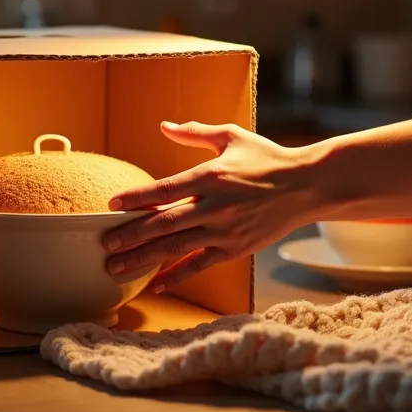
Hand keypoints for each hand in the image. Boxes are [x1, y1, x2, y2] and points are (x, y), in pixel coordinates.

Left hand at [103, 121, 319, 291]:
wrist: (307, 186)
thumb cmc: (267, 158)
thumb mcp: (232, 137)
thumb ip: (195, 132)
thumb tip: (164, 126)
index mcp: (210, 176)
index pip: (164, 189)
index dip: (136, 198)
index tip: (112, 205)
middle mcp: (215, 205)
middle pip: (164, 224)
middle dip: (130, 235)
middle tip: (104, 244)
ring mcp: (225, 231)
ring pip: (176, 248)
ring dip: (143, 258)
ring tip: (116, 267)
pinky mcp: (235, 249)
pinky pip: (200, 265)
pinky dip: (176, 276)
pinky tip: (155, 284)